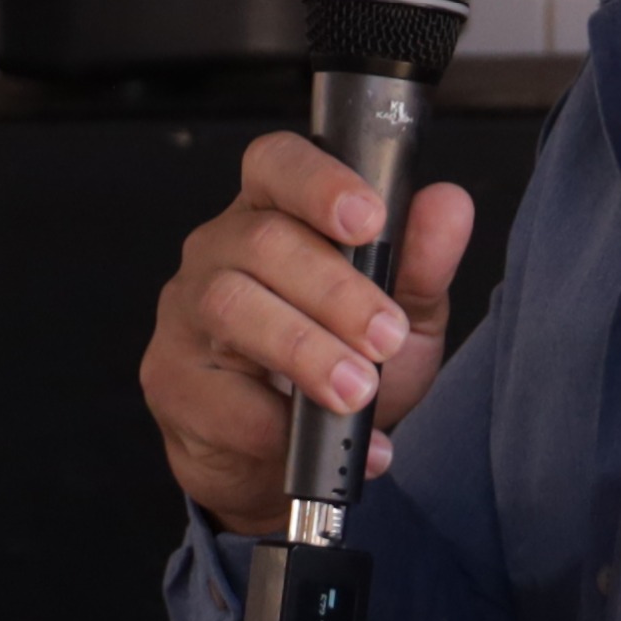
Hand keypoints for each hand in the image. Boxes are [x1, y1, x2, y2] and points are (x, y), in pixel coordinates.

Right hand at [139, 132, 474, 537]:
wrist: (289, 457)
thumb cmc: (342, 360)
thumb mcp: (403, 312)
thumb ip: (421, 262)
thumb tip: (449, 205)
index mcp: (273, 211)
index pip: (278, 163)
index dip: (320, 183)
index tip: (368, 221)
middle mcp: (219, 249)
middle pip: (264, 241)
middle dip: (336, 291)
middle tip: (387, 338)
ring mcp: (186, 313)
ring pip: (232, 306)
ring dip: (305, 350)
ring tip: (358, 391)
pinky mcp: (171, 380)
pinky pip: (218, 394)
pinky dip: (283, 425)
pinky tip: (331, 444)